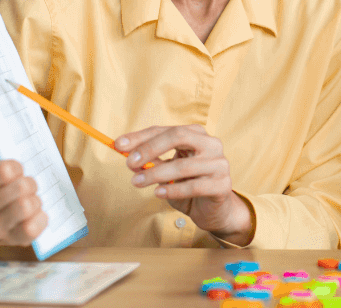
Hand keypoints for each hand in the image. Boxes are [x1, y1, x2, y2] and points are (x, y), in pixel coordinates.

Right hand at [0, 126, 47, 247]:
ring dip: (34, 199)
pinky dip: (41, 217)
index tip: (13, 170)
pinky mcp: (12, 242)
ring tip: (27, 199)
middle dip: (28, 182)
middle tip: (24, 185)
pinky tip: (33, 214)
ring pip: (29, 206)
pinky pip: (36, 227)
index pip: (6, 170)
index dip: (16, 167)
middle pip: (22, 187)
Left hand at [116, 125, 253, 244]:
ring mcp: (219, 164)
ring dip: (155, 174)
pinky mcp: (222, 185)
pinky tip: (158, 193)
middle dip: (150, 148)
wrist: (214, 211)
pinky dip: (173, 190)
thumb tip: (129, 157)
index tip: (118, 145)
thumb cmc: (189, 186)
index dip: (141, 137)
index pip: (166, 130)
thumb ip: (152, 162)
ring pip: (183, 165)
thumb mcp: (167, 171)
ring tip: (137, 182)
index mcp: (196, 135)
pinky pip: (194, 186)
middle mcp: (211, 144)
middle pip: (179, 137)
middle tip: (130, 162)